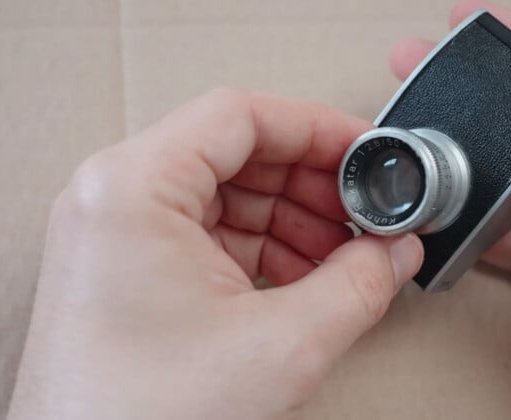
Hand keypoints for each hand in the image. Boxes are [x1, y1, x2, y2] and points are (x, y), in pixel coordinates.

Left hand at [6, 88, 423, 419]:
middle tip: (365, 216)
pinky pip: (208, 235)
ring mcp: (117, 234)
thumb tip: (395, 250)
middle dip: (311, 186)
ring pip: (226, 196)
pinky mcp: (128, 270)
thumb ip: (358, 285)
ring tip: (344, 259)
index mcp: (133, 187)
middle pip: (236, 154)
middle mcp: (115, 198)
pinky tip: (304, 281)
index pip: (240, 116)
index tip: (364, 151)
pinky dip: (262, 251)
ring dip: (293, 222)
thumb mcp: (281, 345)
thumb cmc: (143, 419)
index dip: (316, 129)